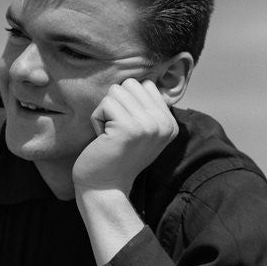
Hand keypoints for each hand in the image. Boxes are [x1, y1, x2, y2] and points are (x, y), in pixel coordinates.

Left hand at [73, 79, 177, 194]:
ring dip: (104, 112)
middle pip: (130, 84)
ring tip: (109, 135)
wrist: (105, 188)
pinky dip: (96, 120)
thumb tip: (141, 77)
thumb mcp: (139, 130)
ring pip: (115, 91)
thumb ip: (144, 107)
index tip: (125, 129)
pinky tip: (103, 140)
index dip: (126, 103)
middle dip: (114, 104)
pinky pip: (104, 104)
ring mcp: (148, 125)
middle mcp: (164, 123)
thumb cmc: (114, 156)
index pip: (145, 85)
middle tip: (115, 131)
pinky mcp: (128, 128)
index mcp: (169, 122)